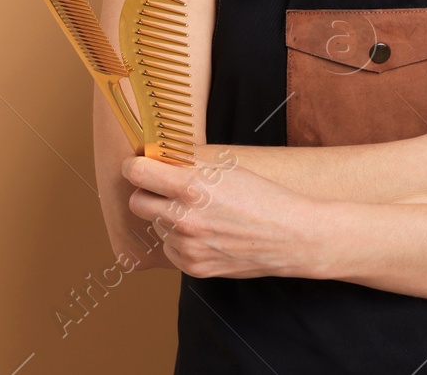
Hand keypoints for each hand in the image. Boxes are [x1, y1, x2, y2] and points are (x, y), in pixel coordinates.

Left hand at [123, 148, 327, 278]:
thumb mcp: (229, 170)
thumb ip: (190, 167)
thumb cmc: (264, 197)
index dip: (135, 166)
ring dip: (169, 219)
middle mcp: (184, 218)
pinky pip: (171, 249)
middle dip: (148, 194)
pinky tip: (207, 234)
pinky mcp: (192, 267)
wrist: (292, 236)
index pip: (137, 173)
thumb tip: (158, 159)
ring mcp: (186, 246)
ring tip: (202, 215)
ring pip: (157, 227)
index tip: (137, 166)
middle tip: (166, 190)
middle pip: (137, 203)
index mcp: (192, 187)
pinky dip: (181, 241)